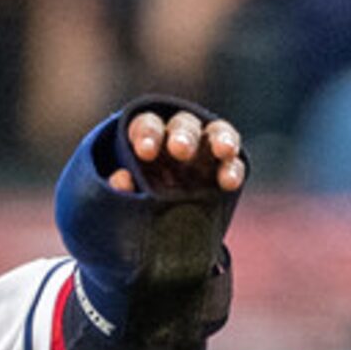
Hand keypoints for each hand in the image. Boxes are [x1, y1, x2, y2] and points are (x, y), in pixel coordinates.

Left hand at [113, 107, 248, 195]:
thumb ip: (117, 188)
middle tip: (180, 150)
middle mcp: (177, 137)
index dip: (147, 135)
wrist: (154, 224)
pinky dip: (233, 169)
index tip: (145, 153)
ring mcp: (204, 151)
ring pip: (216, 134)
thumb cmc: (131, 201)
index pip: (147, 126)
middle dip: (182, 136)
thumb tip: (121, 179)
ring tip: (224, 152)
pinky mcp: (223, 168)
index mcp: (146, 137)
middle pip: (182, 125)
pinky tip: (230, 182)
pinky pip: (233, 163)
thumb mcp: (118, 197)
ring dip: (221, 140)